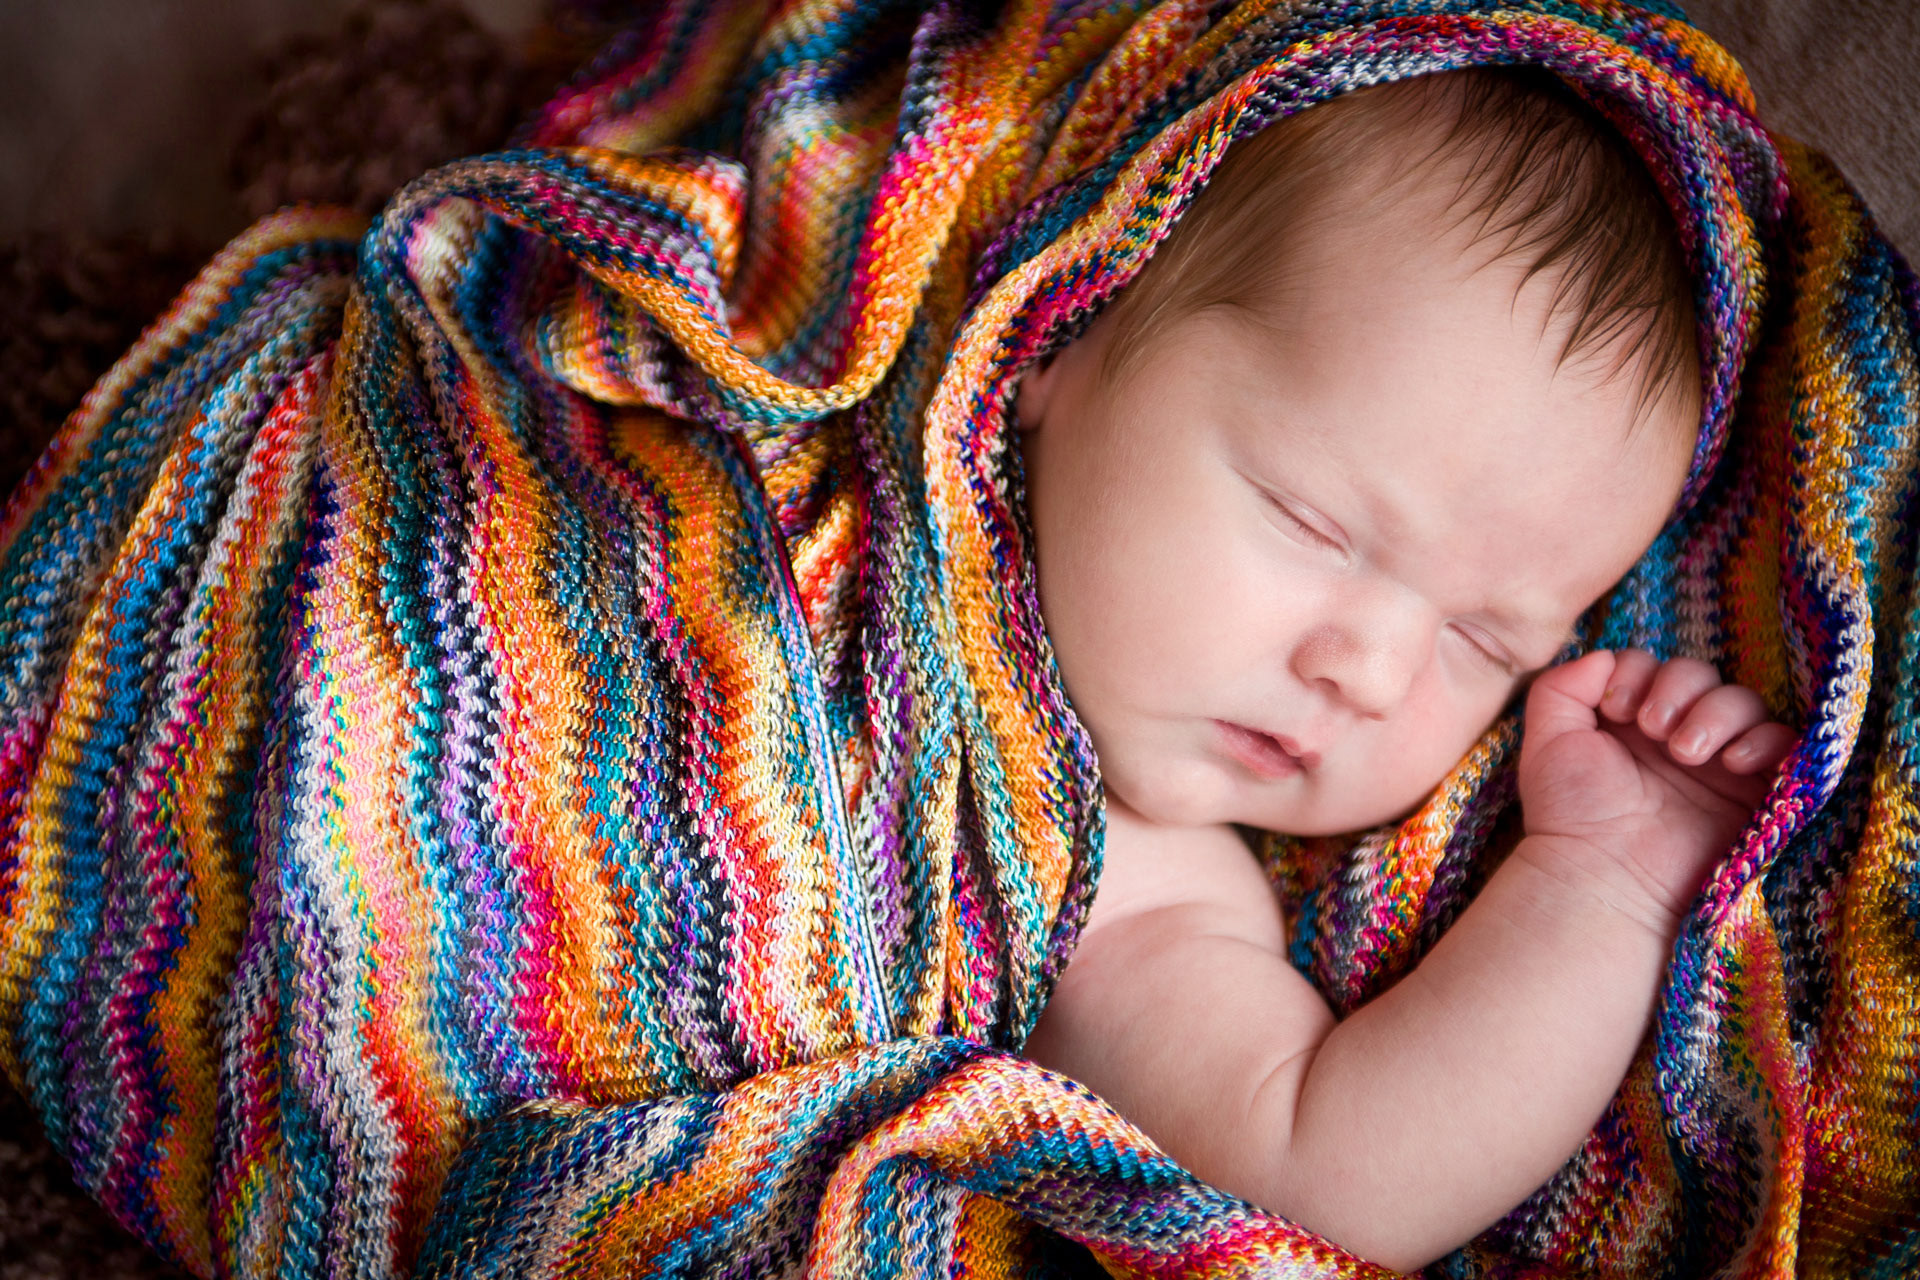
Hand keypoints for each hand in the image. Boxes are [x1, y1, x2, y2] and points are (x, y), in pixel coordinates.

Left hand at [1514, 649, 1797, 931]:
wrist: (1604, 875)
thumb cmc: (1571, 813)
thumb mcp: (1548, 741)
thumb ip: (1561, 687)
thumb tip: (1604, 656)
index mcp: (1629, 719)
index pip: (1652, 665)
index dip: (1638, 673)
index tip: (1616, 708)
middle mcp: (1675, 734)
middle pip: (1700, 674)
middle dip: (1678, 689)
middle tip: (1653, 730)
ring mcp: (1717, 761)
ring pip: (1743, 701)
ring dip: (1716, 713)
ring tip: (1685, 752)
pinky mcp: (1755, 790)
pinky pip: (1783, 742)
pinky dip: (1764, 739)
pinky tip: (1731, 762)